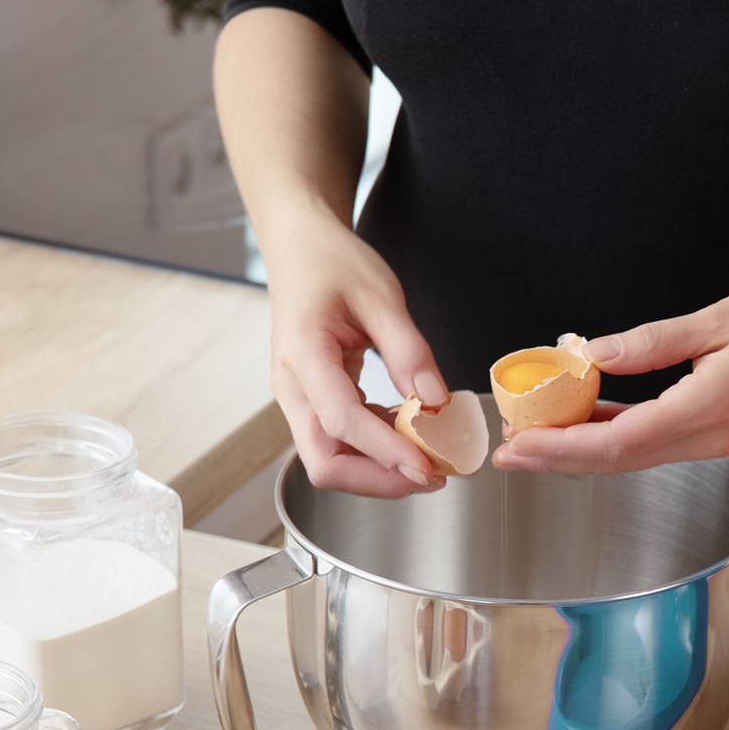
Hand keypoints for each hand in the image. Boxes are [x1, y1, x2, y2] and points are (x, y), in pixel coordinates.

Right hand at [266, 214, 453, 496]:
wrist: (299, 250)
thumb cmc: (333, 263)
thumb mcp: (382, 296)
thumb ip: (409, 350)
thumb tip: (436, 402)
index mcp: (304, 353)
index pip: (341, 422)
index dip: (386, 453)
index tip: (428, 470)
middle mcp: (292, 385)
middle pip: (324, 462)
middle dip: (378, 480)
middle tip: (433, 476)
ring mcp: (298, 398)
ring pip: (330, 459)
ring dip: (379, 470)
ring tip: (431, 459)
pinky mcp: (311, 401)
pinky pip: (339, 440)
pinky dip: (376, 448)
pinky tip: (410, 435)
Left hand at [488, 287, 728, 475]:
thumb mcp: (719, 320)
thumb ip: (651, 343)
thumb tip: (593, 354)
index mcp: (706, 410)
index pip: (617, 443)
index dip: (562, 449)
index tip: (521, 445)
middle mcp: (708, 437)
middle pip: (617, 462)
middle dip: (558, 459)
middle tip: (510, 451)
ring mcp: (713, 440)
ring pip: (633, 456)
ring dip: (581, 450)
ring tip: (537, 436)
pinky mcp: (717, 432)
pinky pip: (654, 442)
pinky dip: (614, 435)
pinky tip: (588, 420)